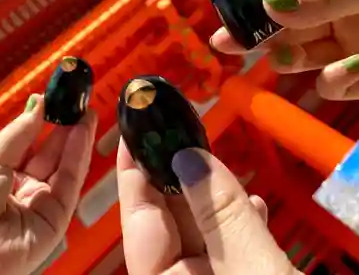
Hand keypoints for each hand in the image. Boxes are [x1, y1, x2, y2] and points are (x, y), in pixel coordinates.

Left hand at [0, 94, 96, 274]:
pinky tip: (83, 132)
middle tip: (79, 102)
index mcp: (0, 176)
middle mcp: (21, 190)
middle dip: (66, 127)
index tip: (57, 99)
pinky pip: (69, 184)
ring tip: (88, 111)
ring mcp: (39, 206)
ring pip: (64, 167)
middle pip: (50, 155)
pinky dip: (78, 156)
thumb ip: (20, 132)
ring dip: (78, 138)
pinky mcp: (56, 221)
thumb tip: (38, 103)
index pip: (28, 145)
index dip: (44, 122)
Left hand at [118, 139, 298, 273]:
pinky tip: (254, 204)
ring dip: (213, 195)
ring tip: (217, 157)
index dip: (134, 172)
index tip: (135, 129)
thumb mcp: (255, 272)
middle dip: (176, 174)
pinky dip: (241, 223)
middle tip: (179, 129)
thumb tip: (186, 157)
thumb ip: (221, 216)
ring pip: (204, 233)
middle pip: (170, 223)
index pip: (140, 223)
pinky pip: (231, 251)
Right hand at [211, 0, 358, 99]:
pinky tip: (354, 68)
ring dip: (294, 60)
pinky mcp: (356, 83)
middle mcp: (330, 24)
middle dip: (254, 39)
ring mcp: (343, 55)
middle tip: (228, 43)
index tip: (223, 26)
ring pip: (302, 62)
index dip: (251, 15)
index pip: (280, 5)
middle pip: (282, 35)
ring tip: (306, 58)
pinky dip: (337, 82)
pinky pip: (332, 88)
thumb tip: (266, 4)